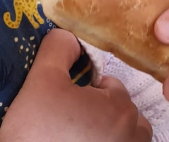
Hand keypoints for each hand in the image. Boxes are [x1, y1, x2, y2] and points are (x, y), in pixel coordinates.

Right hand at [0, 29, 152, 141]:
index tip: (66, 100)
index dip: (87, 89)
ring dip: (112, 135)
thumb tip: (69, 36)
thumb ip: (59, 48)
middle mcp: (132, 137)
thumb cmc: (36, 130)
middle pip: (124, 114)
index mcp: (121, 109)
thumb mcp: (42, 78)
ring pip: (128, 139)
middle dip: (102, 112)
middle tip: (70, 119)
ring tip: (80, 135)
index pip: (111, 86)